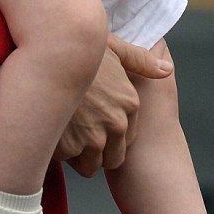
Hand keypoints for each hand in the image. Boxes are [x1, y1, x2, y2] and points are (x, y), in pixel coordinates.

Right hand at [55, 34, 172, 175]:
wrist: (46, 55)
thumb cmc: (78, 47)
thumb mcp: (113, 47)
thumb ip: (140, 61)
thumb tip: (166, 70)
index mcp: (128, 104)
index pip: (126, 138)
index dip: (109, 134)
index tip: (94, 124)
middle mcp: (115, 124)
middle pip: (111, 159)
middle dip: (97, 152)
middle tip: (79, 134)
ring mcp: (92, 137)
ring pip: (90, 166)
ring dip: (78, 156)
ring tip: (65, 135)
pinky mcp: (69, 146)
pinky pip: (66, 160)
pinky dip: (58, 150)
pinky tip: (52, 130)